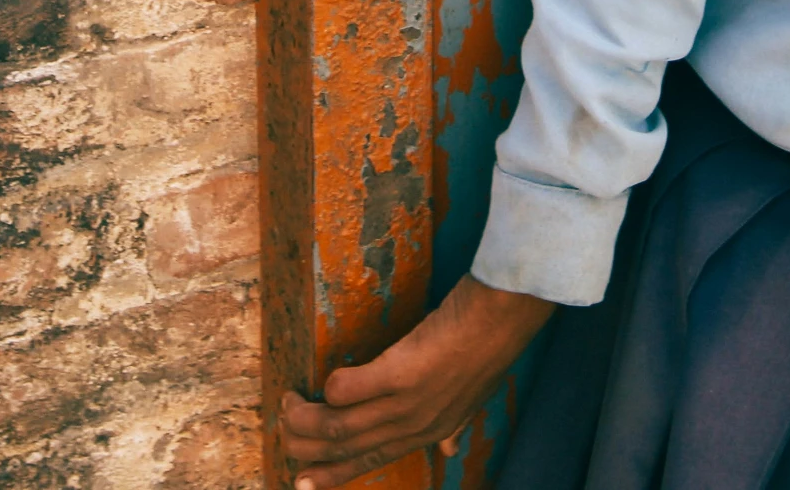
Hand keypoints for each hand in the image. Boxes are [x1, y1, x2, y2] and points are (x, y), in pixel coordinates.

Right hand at [279, 275, 558, 487]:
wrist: (506, 315)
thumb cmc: (485, 348)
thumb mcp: (471, 400)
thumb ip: (453, 425)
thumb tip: (448, 448)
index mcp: (426, 432)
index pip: (369, 461)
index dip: (331, 475)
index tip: (300, 482)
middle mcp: (414, 425)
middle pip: (345, 448)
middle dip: (305, 445)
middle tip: (283, 428)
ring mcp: (408, 402)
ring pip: (340, 426)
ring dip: (307, 418)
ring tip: (288, 404)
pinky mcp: (404, 371)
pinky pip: (350, 389)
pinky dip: (332, 387)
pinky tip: (323, 380)